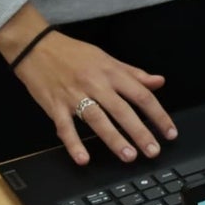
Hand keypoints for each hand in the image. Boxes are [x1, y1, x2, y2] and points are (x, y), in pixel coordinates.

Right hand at [0, 4, 176, 164]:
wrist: (34, 45)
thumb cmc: (73, 53)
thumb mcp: (107, 59)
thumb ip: (133, 73)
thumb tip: (158, 81)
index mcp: (111, 73)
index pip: (141, 95)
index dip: (158, 115)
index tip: (169, 132)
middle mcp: (95, 84)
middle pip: (122, 110)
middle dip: (140, 132)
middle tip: (153, 151)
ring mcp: (74, 95)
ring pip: (97, 119)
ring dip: (114, 139)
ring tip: (128, 156)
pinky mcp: (54, 105)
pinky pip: (65, 127)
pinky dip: (73, 144)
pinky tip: (84, 158)